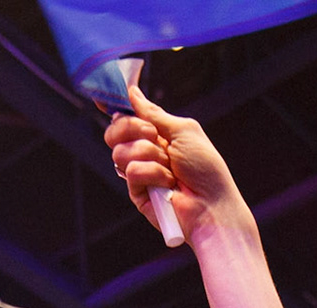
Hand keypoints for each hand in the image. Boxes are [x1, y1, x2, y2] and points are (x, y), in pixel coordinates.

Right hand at [104, 84, 253, 244]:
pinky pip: (132, 171)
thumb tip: (132, 93)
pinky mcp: (136, 192)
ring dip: (150, 154)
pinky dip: (153, 174)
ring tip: (170, 168)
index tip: (104, 99)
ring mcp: (139, 172)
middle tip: (154, 136)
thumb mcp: (183, 131)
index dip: (115, 106)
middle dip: (132, 128)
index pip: (127, 117)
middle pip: (114, 131)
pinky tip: (168, 184)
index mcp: (156, 134)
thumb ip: (154, 113)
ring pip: (120, 151)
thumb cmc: (206, 169)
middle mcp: (144, 152)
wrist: (212, 205)